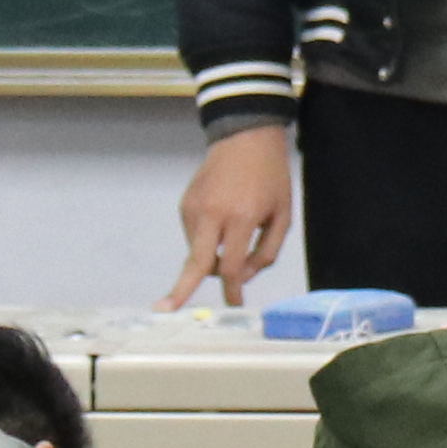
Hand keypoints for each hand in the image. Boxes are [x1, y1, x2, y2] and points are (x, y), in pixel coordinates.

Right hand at [168, 125, 292, 305]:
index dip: (232, 290)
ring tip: (233, 232)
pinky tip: (222, 220)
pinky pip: (194, 235)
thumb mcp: (282, 215)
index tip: (234, 305)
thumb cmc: (271, 178)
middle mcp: (213, 213)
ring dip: (212, 257)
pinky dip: (207, 240)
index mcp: (242, 217)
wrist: (246, 138)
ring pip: (197, 251)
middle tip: (164, 310)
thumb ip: (266, 252)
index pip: (231, 265)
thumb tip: (241, 278)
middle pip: (196, 262)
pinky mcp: (185, 204)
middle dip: (181, 290)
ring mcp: (195, 208)